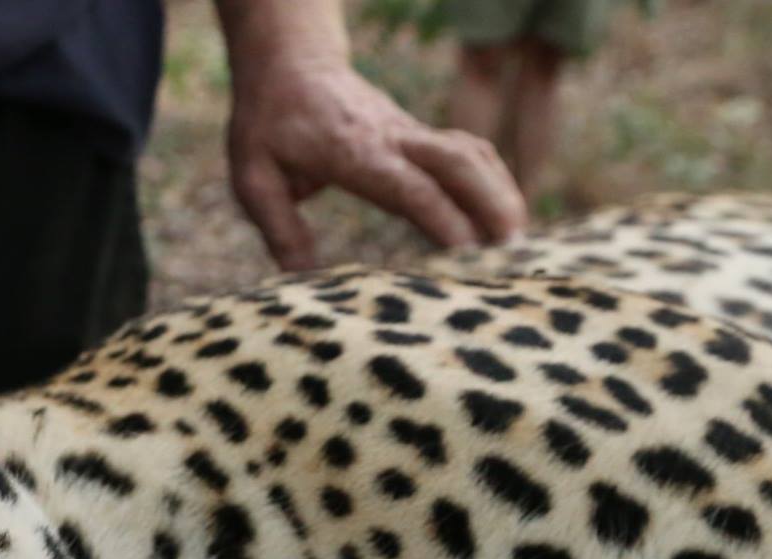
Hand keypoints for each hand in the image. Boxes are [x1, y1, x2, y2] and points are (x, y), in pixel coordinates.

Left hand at [227, 58, 526, 269]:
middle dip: (492, 203)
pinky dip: (491, 181)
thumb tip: (302, 280)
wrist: (288, 65)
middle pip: (459, 162)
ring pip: (471, 153)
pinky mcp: (417, 135)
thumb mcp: (253, 177)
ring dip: (500, 192)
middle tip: (515, 250)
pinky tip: (502, 215)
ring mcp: (410, 134)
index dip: (443, 218)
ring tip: (519, 242)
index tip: (468, 254)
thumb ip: (279, 227)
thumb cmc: (266, 124)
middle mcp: (393, 139)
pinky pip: (466, 153)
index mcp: (354, 152)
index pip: (410, 185)